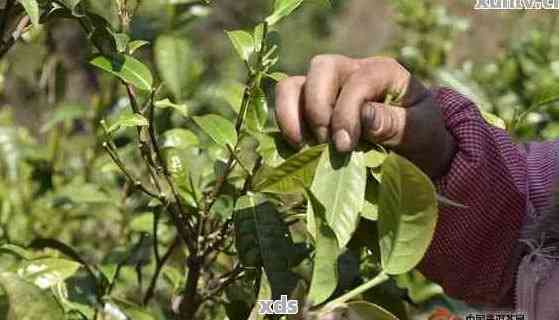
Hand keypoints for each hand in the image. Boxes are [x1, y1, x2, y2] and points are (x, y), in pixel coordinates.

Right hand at [275, 55, 455, 178]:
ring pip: (294, 82)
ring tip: (303, 144)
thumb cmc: (419, 133)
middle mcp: (351, 70)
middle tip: (328, 143)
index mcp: (383, 71)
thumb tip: (364, 117)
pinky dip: (286, 122)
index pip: (358, 80)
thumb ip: (396, 123)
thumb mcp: (421, 129)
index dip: (346, 113)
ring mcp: (327, 86)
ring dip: (292, 113)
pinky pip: (287, 101)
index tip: (344, 146)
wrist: (413, 143)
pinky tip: (298, 145)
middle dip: (318, 108)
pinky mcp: (311, 103)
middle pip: (321, 69)